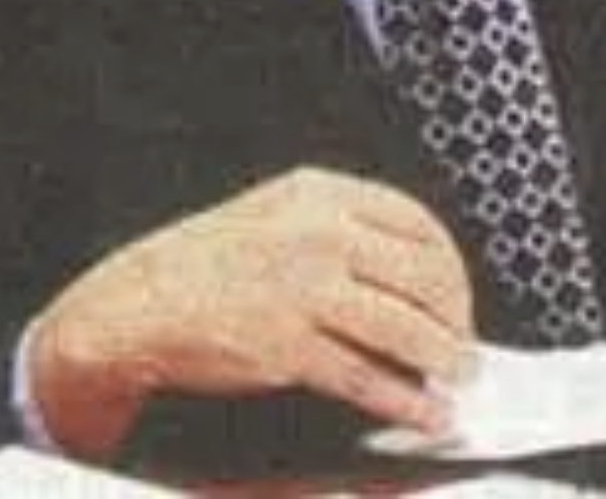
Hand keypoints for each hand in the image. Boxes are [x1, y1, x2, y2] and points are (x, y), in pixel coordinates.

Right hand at [26, 167, 474, 460]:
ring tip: (459, 376)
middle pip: (423, 275)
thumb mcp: (278, 213)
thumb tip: (417, 275)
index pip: (418, 222)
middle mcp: (317, 233)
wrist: (139, 302)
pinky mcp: (287, 346)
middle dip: (458, 316)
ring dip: (445, 358)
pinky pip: (366, 377)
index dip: (452, 265)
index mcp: (319, 192)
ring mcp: (302, 289)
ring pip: (404, 328)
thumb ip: (341, 227)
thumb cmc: (211, 261)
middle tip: (466, 343)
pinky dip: (405, 400)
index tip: (459, 295)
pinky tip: (425, 412)